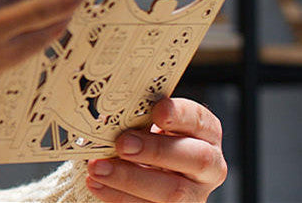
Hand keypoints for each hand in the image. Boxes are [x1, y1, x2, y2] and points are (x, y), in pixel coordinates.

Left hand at [86, 97, 227, 201]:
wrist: (146, 169)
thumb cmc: (146, 136)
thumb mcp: (148, 122)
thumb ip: (140, 117)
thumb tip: (112, 111)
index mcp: (205, 132)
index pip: (200, 119)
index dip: (180, 115)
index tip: (158, 111)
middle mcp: (208, 164)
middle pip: (196, 158)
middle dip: (156, 151)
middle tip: (122, 144)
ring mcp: (196, 194)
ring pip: (174, 192)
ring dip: (130, 180)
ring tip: (98, 168)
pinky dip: (119, 196)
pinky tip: (97, 184)